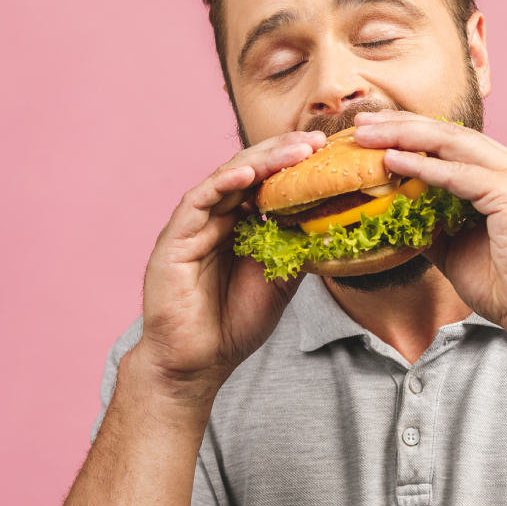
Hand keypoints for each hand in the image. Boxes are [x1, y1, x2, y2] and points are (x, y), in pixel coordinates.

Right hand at [131, 130, 325, 402]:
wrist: (199, 363)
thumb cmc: (234, 324)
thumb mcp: (281, 281)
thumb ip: (297, 249)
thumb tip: (332, 222)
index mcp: (238, 225)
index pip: (267, 183)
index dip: (294, 165)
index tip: (327, 152)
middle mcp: (215, 218)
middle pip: (250, 172)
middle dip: (283, 153)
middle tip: (317, 142)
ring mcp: (193, 225)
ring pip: (227, 179)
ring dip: (262, 162)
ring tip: (295, 151)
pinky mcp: (174, 239)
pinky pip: (199, 202)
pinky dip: (224, 184)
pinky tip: (250, 175)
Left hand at [353, 111, 506, 335]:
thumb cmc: (506, 284)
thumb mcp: (454, 247)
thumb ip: (428, 223)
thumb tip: (391, 215)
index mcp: (503, 173)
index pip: (450, 140)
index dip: (408, 130)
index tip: (370, 130)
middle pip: (448, 132)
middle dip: (400, 124)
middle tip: (361, 122)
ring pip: (452, 143)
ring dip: (405, 136)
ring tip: (368, 136)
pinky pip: (460, 175)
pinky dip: (425, 167)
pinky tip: (394, 162)